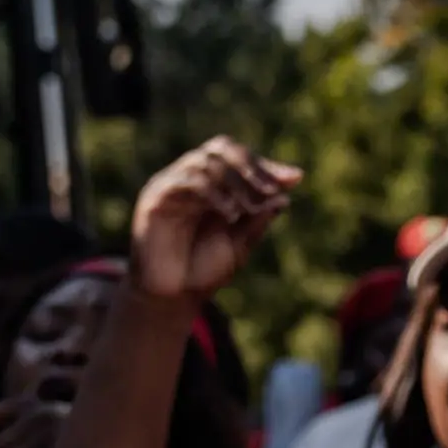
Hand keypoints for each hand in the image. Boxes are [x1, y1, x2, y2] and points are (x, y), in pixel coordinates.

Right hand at [128, 139, 301, 302]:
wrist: (171, 298)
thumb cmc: (202, 272)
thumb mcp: (239, 243)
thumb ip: (258, 218)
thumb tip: (286, 194)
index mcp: (211, 185)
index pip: (238, 157)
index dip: (265, 165)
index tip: (293, 179)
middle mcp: (189, 179)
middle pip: (221, 148)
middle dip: (251, 167)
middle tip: (271, 190)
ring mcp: (170, 185)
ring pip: (205, 161)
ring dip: (235, 181)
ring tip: (250, 208)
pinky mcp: (154, 198)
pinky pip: (186, 180)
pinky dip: (213, 193)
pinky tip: (230, 213)